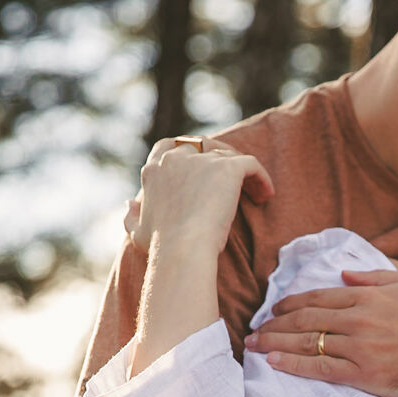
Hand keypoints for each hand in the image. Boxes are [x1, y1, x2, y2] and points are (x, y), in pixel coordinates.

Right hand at [125, 136, 273, 257]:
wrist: (183, 251)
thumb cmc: (161, 249)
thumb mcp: (137, 232)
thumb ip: (131, 215)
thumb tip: (131, 201)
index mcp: (154, 170)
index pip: (169, 147)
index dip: (188, 153)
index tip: (203, 169)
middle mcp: (176, 158)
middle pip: (202, 145)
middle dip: (219, 158)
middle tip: (234, 181)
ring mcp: (202, 160)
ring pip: (229, 155)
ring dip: (241, 170)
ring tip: (254, 192)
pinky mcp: (228, 168)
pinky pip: (251, 164)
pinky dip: (261, 177)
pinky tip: (266, 194)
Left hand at [245, 266, 397, 396]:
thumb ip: (378, 277)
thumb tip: (346, 273)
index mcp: (369, 296)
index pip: (318, 297)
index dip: (290, 304)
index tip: (273, 310)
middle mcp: (360, 319)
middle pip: (305, 320)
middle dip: (274, 324)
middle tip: (252, 330)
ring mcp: (362, 348)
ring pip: (308, 343)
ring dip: (275, 343)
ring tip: (254, 346)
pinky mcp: (368, 376)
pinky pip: (322, 370)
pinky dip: (295, 365)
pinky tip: (275, 363)